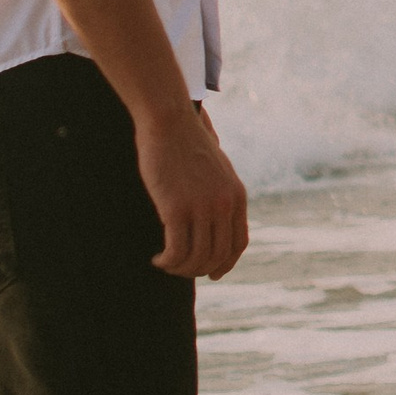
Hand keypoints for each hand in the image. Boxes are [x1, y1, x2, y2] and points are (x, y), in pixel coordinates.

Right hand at [137, 99, 249, 280]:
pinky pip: (176, 251)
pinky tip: (157, 258)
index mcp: (237, 195)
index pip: (239, 243)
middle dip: (198, 269)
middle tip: (179, 268)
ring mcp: (202, 207)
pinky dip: (167, 262)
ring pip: (196, 258)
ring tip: (165, 263)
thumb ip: (219, 191)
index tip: (212, 273)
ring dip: (180, 268)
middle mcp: (225, 204)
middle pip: (218, 255)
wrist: (169, 121)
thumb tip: (215, 212)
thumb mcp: (215, 168)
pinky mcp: (177, 209)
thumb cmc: (186, 142)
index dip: (226, 263)